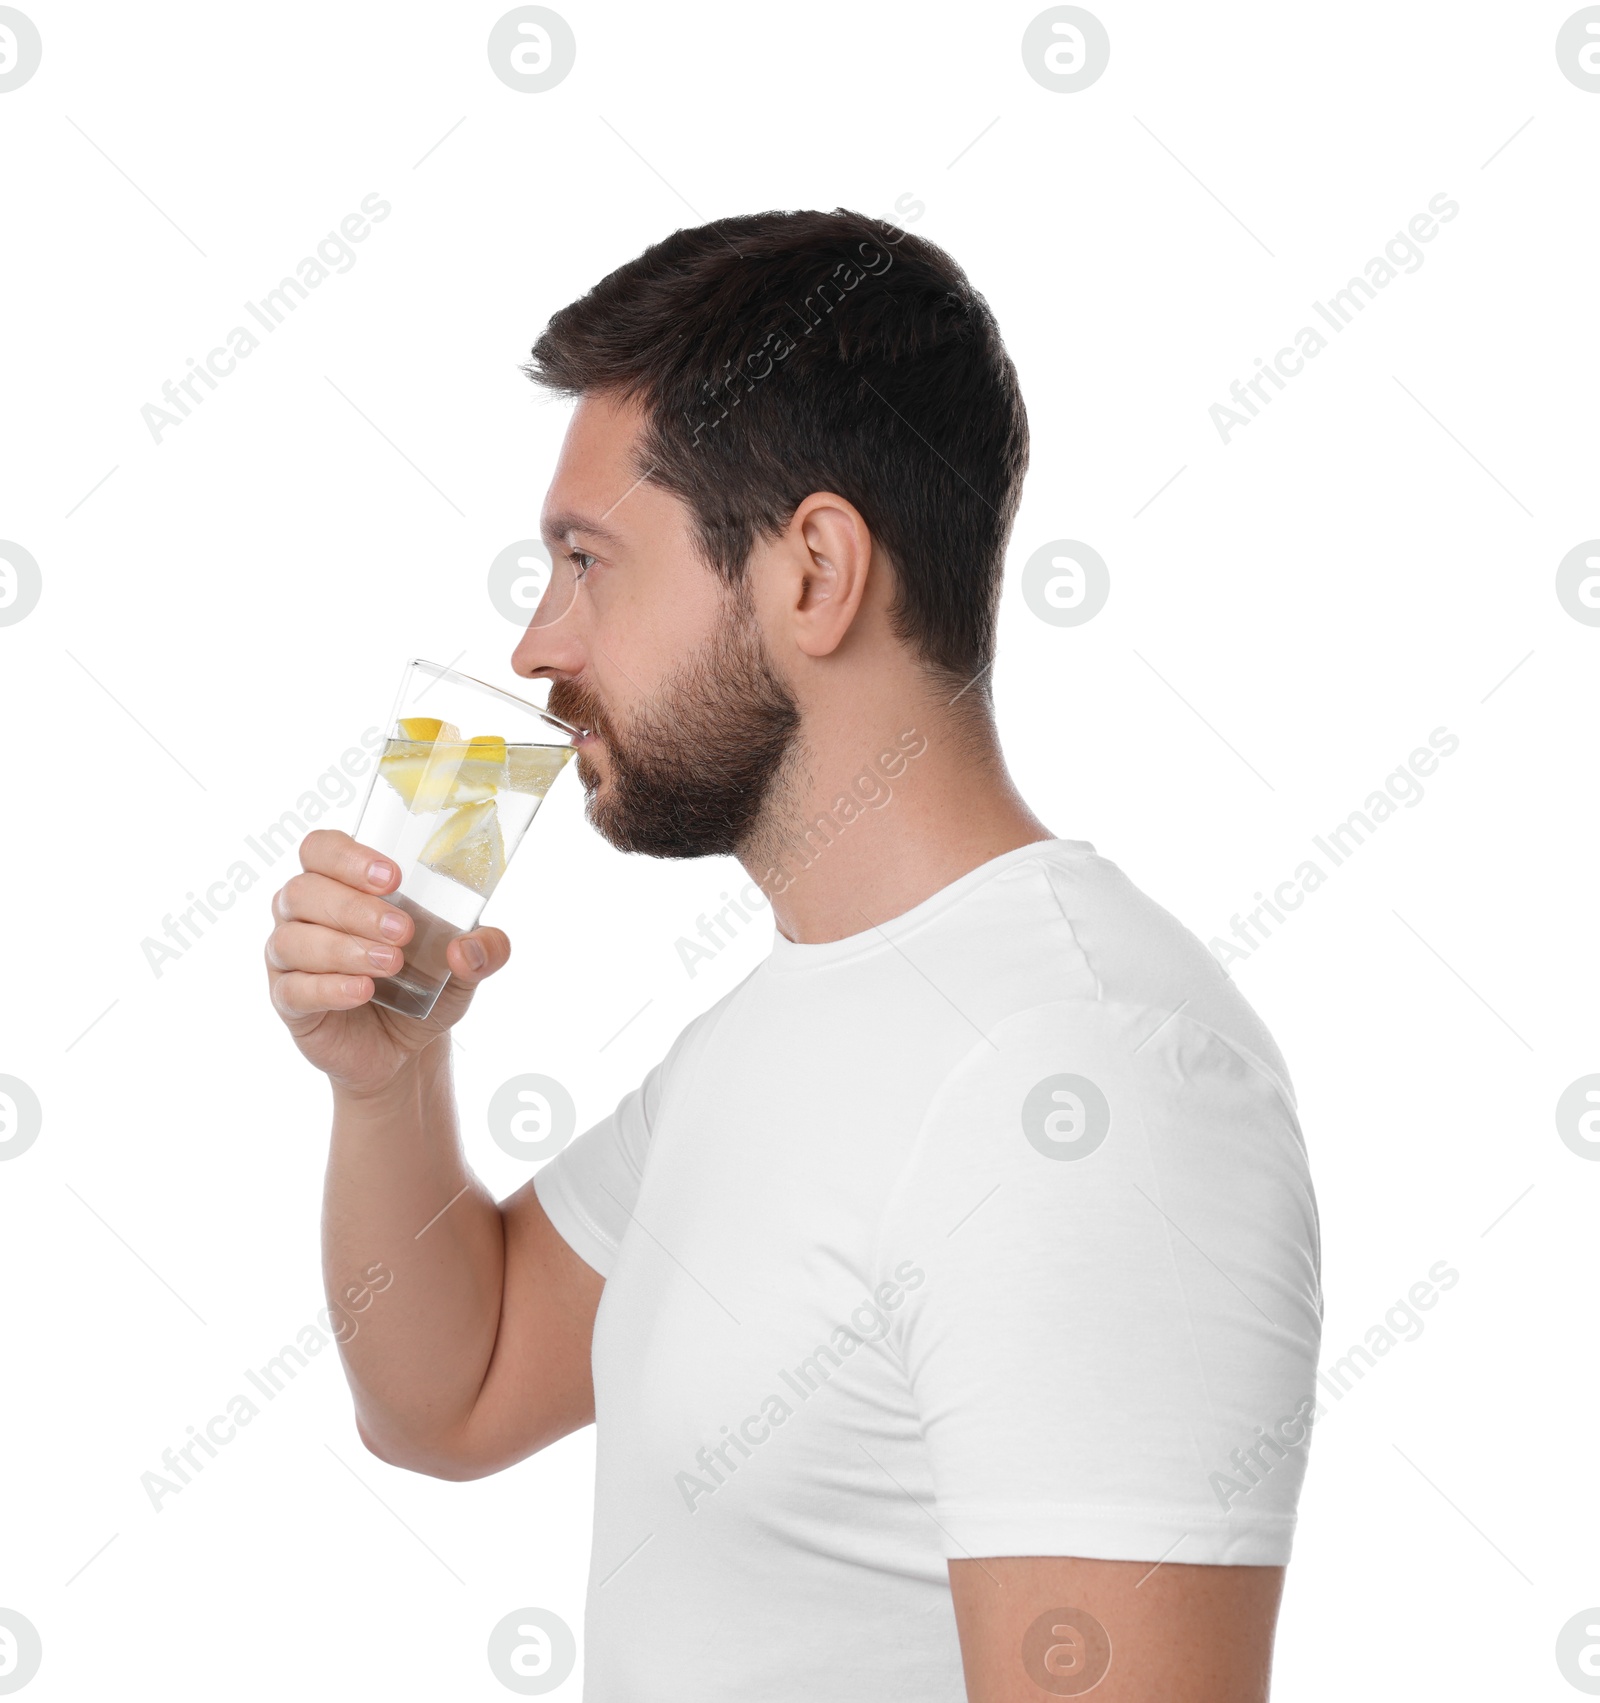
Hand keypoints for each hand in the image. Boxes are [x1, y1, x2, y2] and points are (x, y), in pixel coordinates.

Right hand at [265, 829, 509, 1093]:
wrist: (405, 1047)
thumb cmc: (424, 984)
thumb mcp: (465, 965)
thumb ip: (486, 949)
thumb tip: (467, 950)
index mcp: (340, 883)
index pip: (321, 848)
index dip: (348, 857)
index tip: (392, 878)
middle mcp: (305, 912)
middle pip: (304, 890)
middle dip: (355, 908)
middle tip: (403, 931)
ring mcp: (289, 956)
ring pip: (292, 938)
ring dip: (343, 948)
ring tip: (390, 964)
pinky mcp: (288, 1000)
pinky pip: (292, 988)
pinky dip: (329, 987)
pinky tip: (362, 991)